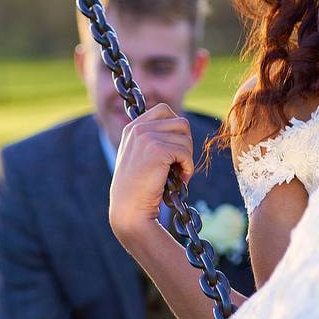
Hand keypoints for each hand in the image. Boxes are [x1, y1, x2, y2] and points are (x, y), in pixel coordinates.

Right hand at [109, 103, 193, 243]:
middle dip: (185, 144)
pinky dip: (189, 168)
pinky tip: (179, 180)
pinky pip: (186, 153)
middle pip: (181, 122)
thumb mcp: (143, 156)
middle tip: (179, 164)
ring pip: (186, 138)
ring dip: (187, 158)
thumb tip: (182, 125)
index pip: (164, 110)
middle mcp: (138, 128)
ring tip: (177, 174)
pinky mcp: (157, 149)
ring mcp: (146, 137)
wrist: (130, 208)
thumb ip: (155, 138)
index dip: (176, 129)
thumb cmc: (141, 187)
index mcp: (133, 127)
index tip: (174, 151)